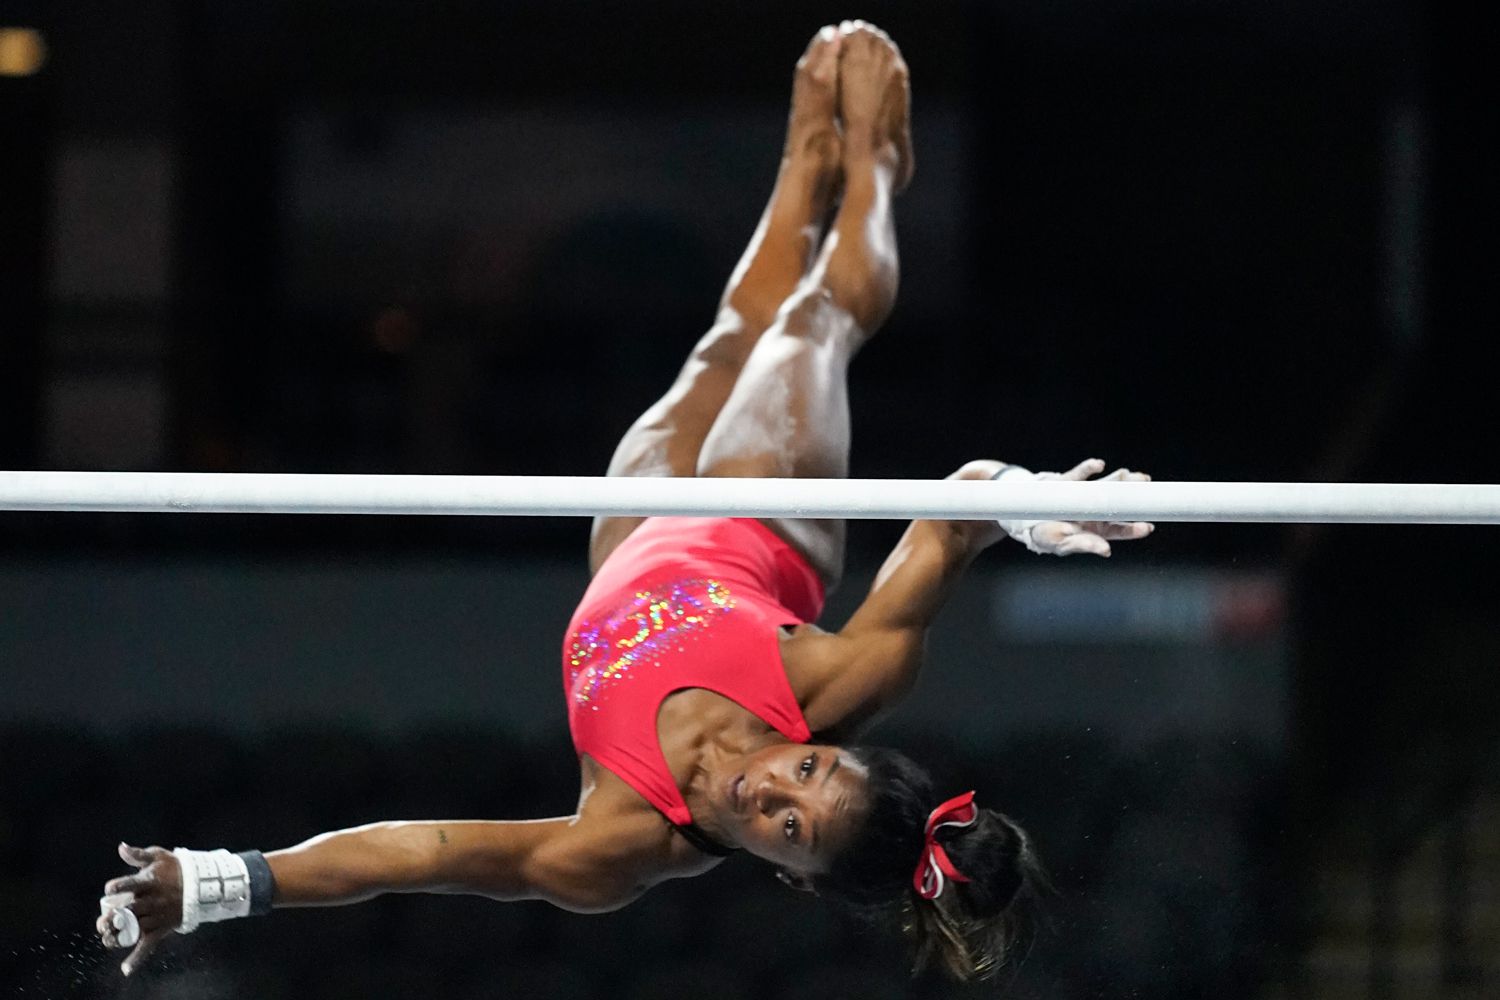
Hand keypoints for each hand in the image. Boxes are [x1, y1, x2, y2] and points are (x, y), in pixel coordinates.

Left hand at [96, 842, 181, 975]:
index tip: (109, 890)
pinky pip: (148, 945)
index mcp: (149, 882)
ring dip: (117, 936)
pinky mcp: (161, 929)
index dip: (116, 887)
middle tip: (104, 922)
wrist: (202, 885)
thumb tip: (120, 848)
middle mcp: (151, 900)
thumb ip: (138, 855)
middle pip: (127, 911)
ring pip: (133, 929)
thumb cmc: (176, 869)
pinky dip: (137, 958)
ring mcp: (156, 916)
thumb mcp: (159, 856)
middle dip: (112, 918)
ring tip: (107, 937)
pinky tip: (125, 969)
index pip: (128, 885)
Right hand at [1027, 458, 1153, 556]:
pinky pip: (1079, 474)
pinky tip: (1099, 465)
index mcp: (1096, 529)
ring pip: (1105, 485)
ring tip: (1130, 474)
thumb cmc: (1047, 536)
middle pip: (1118, 503)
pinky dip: (1088, 468)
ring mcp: (1083, 495)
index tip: (1147, 527)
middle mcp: (1094, 510)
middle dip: (1133, 495)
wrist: (1024, 518)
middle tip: (1147, 488)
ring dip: (1119, 478)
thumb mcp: (1062, 544)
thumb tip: (1106, 550)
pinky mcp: (1067, 483)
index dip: (1133, 529)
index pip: (1119, 529)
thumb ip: (1083, 545)